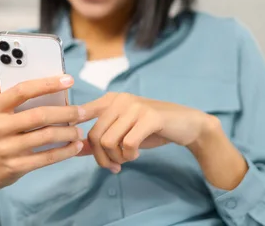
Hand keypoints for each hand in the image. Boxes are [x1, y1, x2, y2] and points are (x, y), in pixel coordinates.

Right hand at [0, 63, 84, 193]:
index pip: (22, 90)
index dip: (47, 84)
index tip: (69, 80)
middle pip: (39, 115)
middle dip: (65, 112)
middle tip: (82, 111)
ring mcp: (6, 148)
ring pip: (45, 137)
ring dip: (68, 132)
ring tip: (80, 129)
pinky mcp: (16, 166)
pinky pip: (46, 158)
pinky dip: (65, 151)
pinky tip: (75, 146)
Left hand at [77, 92, 217, 172]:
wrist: (187, 124)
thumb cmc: (152, 129)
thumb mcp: (123, 132)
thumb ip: (102, 137)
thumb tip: (77, 149)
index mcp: (111, 100)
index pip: (81, 114)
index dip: (76, 133)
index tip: (81, 149)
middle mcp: (120, 99)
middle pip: (95, 135)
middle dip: (102, 157)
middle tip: (115, 165)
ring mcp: (135, 107)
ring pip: (108, 141)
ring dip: (117, 158)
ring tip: (128, 157)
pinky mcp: (150, 117)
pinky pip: (127, 144)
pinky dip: (129, 156)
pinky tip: (136, 155)